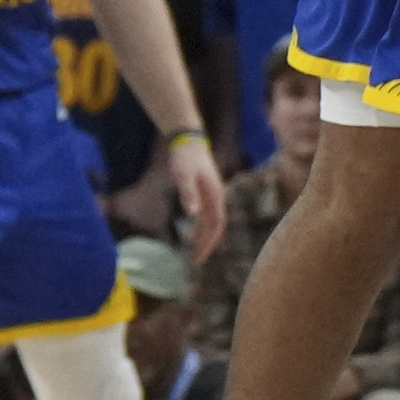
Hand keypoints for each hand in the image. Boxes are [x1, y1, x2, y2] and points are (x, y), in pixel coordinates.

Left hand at [165, 136, 226, 260]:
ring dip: (205, 236)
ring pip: (212, 221)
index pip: (217, 225)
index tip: (199, 257)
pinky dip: (201, 226)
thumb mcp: (183, 175)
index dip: (210, 242)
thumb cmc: (185, 157)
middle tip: (196, 261)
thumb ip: (188, 193)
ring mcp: (212, 194)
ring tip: (195, 251)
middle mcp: (217, 196)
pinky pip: (207, 214)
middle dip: (208, 244)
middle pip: (216, 226)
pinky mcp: (206, 191)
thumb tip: (193, 215)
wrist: (188, 138)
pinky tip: (192, 232)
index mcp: (215, 195)